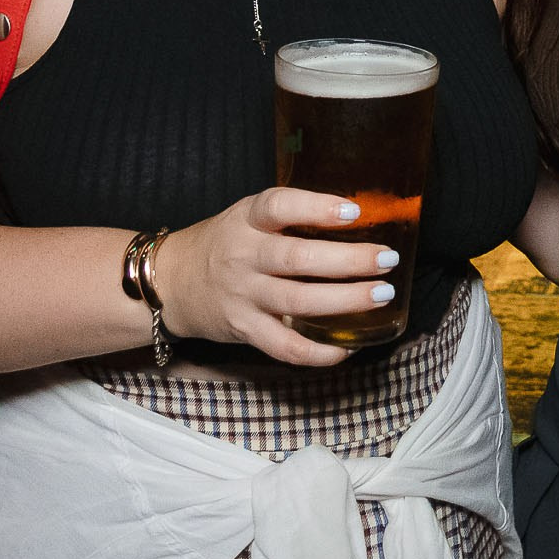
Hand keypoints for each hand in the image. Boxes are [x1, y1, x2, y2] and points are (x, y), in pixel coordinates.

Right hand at [149, 188, 398, 366]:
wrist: (171, 283)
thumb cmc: (223, 244)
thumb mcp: (246, 217)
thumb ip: (290, 218)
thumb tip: (358, 217)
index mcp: (246, 220)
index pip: (279, 207)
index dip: (317, 208)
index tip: (354, 211)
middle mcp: (243, 257)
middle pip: (299, 259)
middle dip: (350, 261)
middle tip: (387, 259)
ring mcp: (243, 296)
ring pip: (299, 303)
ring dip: (346, 301)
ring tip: (381, 295)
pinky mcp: (245, 330)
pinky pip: (286, 347)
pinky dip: (321, 351)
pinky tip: (349, 346)